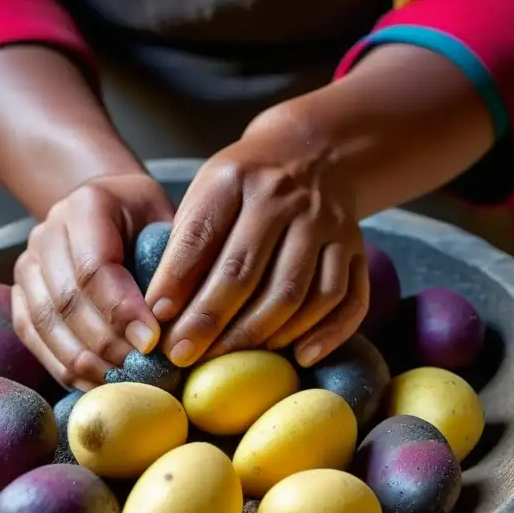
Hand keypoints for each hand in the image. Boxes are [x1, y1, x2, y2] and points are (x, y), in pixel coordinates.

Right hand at [12, 174, 174, 389]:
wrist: (110, 208)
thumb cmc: (149, 222)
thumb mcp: (167, 223)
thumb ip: (171, 260)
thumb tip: (175, 320)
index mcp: (86, 206)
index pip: (95, 267)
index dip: (122, 311)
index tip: (152, 343)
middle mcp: (47, 232)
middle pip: (67, 301)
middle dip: (107, 343)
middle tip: (143, 370)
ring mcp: (28, 265)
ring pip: (46, 324)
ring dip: (85, 361)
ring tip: (123, 382)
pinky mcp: (20, 294)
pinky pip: (34, 337)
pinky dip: (63, 367)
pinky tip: (97, 383)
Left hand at [144, 109, 368, 368]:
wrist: (313, 153)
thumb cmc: (245, 186)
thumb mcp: (207, 192)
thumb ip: (188, 244)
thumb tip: (164, 314)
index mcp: (236, 179)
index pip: (200, 237)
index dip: (176, 282)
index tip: (156, 320)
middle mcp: (284, 199)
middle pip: (245, 272)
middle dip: (209, 321)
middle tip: (183, 355)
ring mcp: (326, 224)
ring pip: (296, 293)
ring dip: (259, 335)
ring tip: (228, 359)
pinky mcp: (356, 248)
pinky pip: (348, 299)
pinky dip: (327, 334)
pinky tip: (301, 356)